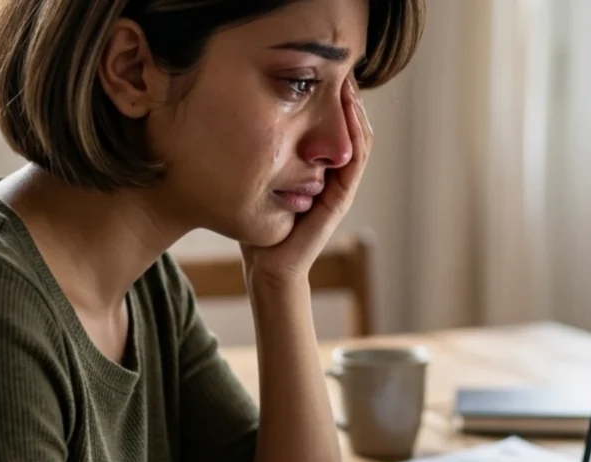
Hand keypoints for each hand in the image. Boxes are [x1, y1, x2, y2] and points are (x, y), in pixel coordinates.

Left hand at [242, 74, 372, 286]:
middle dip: (347, 95)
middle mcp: (333, 174)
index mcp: (316, 167)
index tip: (320, 68)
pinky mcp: (340, 199)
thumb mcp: (254, 175)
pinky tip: (348, 112)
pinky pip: (355, 159)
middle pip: (349, 125)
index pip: (331, 123)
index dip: (331, 96)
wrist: (268, 266)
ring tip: (348, 82)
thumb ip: (256, 151)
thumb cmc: (256, 225)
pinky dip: (355, 134)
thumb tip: (232, 113)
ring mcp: (340, 186)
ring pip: (358, 138)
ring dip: (355, 109)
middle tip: (340, 66)